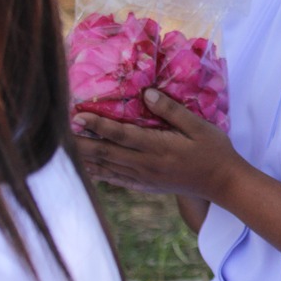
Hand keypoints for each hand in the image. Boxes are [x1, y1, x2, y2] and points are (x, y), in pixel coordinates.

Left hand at [73, 88, 238, 199]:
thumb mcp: (199, 126)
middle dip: (80, 143)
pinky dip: (97, 173)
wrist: (223, 183)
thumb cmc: (214, 150)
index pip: (120, 135)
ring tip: (62, 150)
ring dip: (84, 158)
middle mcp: (146, 165)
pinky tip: (86, 168)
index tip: (77, 115)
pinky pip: (115, 180)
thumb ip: (172, 111)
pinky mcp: (146, 186)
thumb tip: (146, 93)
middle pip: (105, 153)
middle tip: (56, 133)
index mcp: (158, 148)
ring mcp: (144, 179)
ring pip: (106, 168)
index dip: (97, 124)